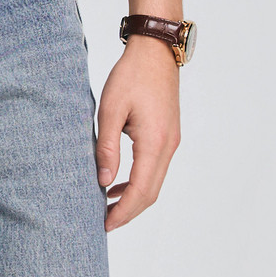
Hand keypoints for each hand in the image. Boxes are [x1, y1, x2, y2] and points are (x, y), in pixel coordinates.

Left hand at [96, 33, 180, 229]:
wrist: (155, 51)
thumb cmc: (131, 75)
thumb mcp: (111, 109)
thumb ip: (107, 147)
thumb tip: (104, 182)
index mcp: (155, 142)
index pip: (141, 191)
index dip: (124, 212)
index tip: (106, 225)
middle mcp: (168, 146)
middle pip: (151, 193)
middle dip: (129, 211)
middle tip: (104, 222)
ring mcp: (171, 141)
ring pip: (154, 182)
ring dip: (133, 197)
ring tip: (107, 205)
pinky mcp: (168, 134)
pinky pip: (155, 168)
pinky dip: (138, 181)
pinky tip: (118, 181)